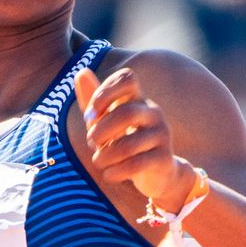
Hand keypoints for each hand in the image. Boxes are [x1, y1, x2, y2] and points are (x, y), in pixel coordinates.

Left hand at [74, 67, 195, 206]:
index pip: (127, 78)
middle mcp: (153, 113)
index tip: (91, 114)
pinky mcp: (164, 159)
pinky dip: (115, 172)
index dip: (105, 92)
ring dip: (104, 156)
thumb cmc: (124, 142)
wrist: (156, 173)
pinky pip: (135, 165)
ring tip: (99, 162)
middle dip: (100, 131)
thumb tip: (81, 72)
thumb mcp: (106, 121)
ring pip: (128, 145)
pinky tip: (109, 174)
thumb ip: (93, 100)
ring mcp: (161, 135)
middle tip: (92, 142)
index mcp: (138, 99)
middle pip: (126, 113)